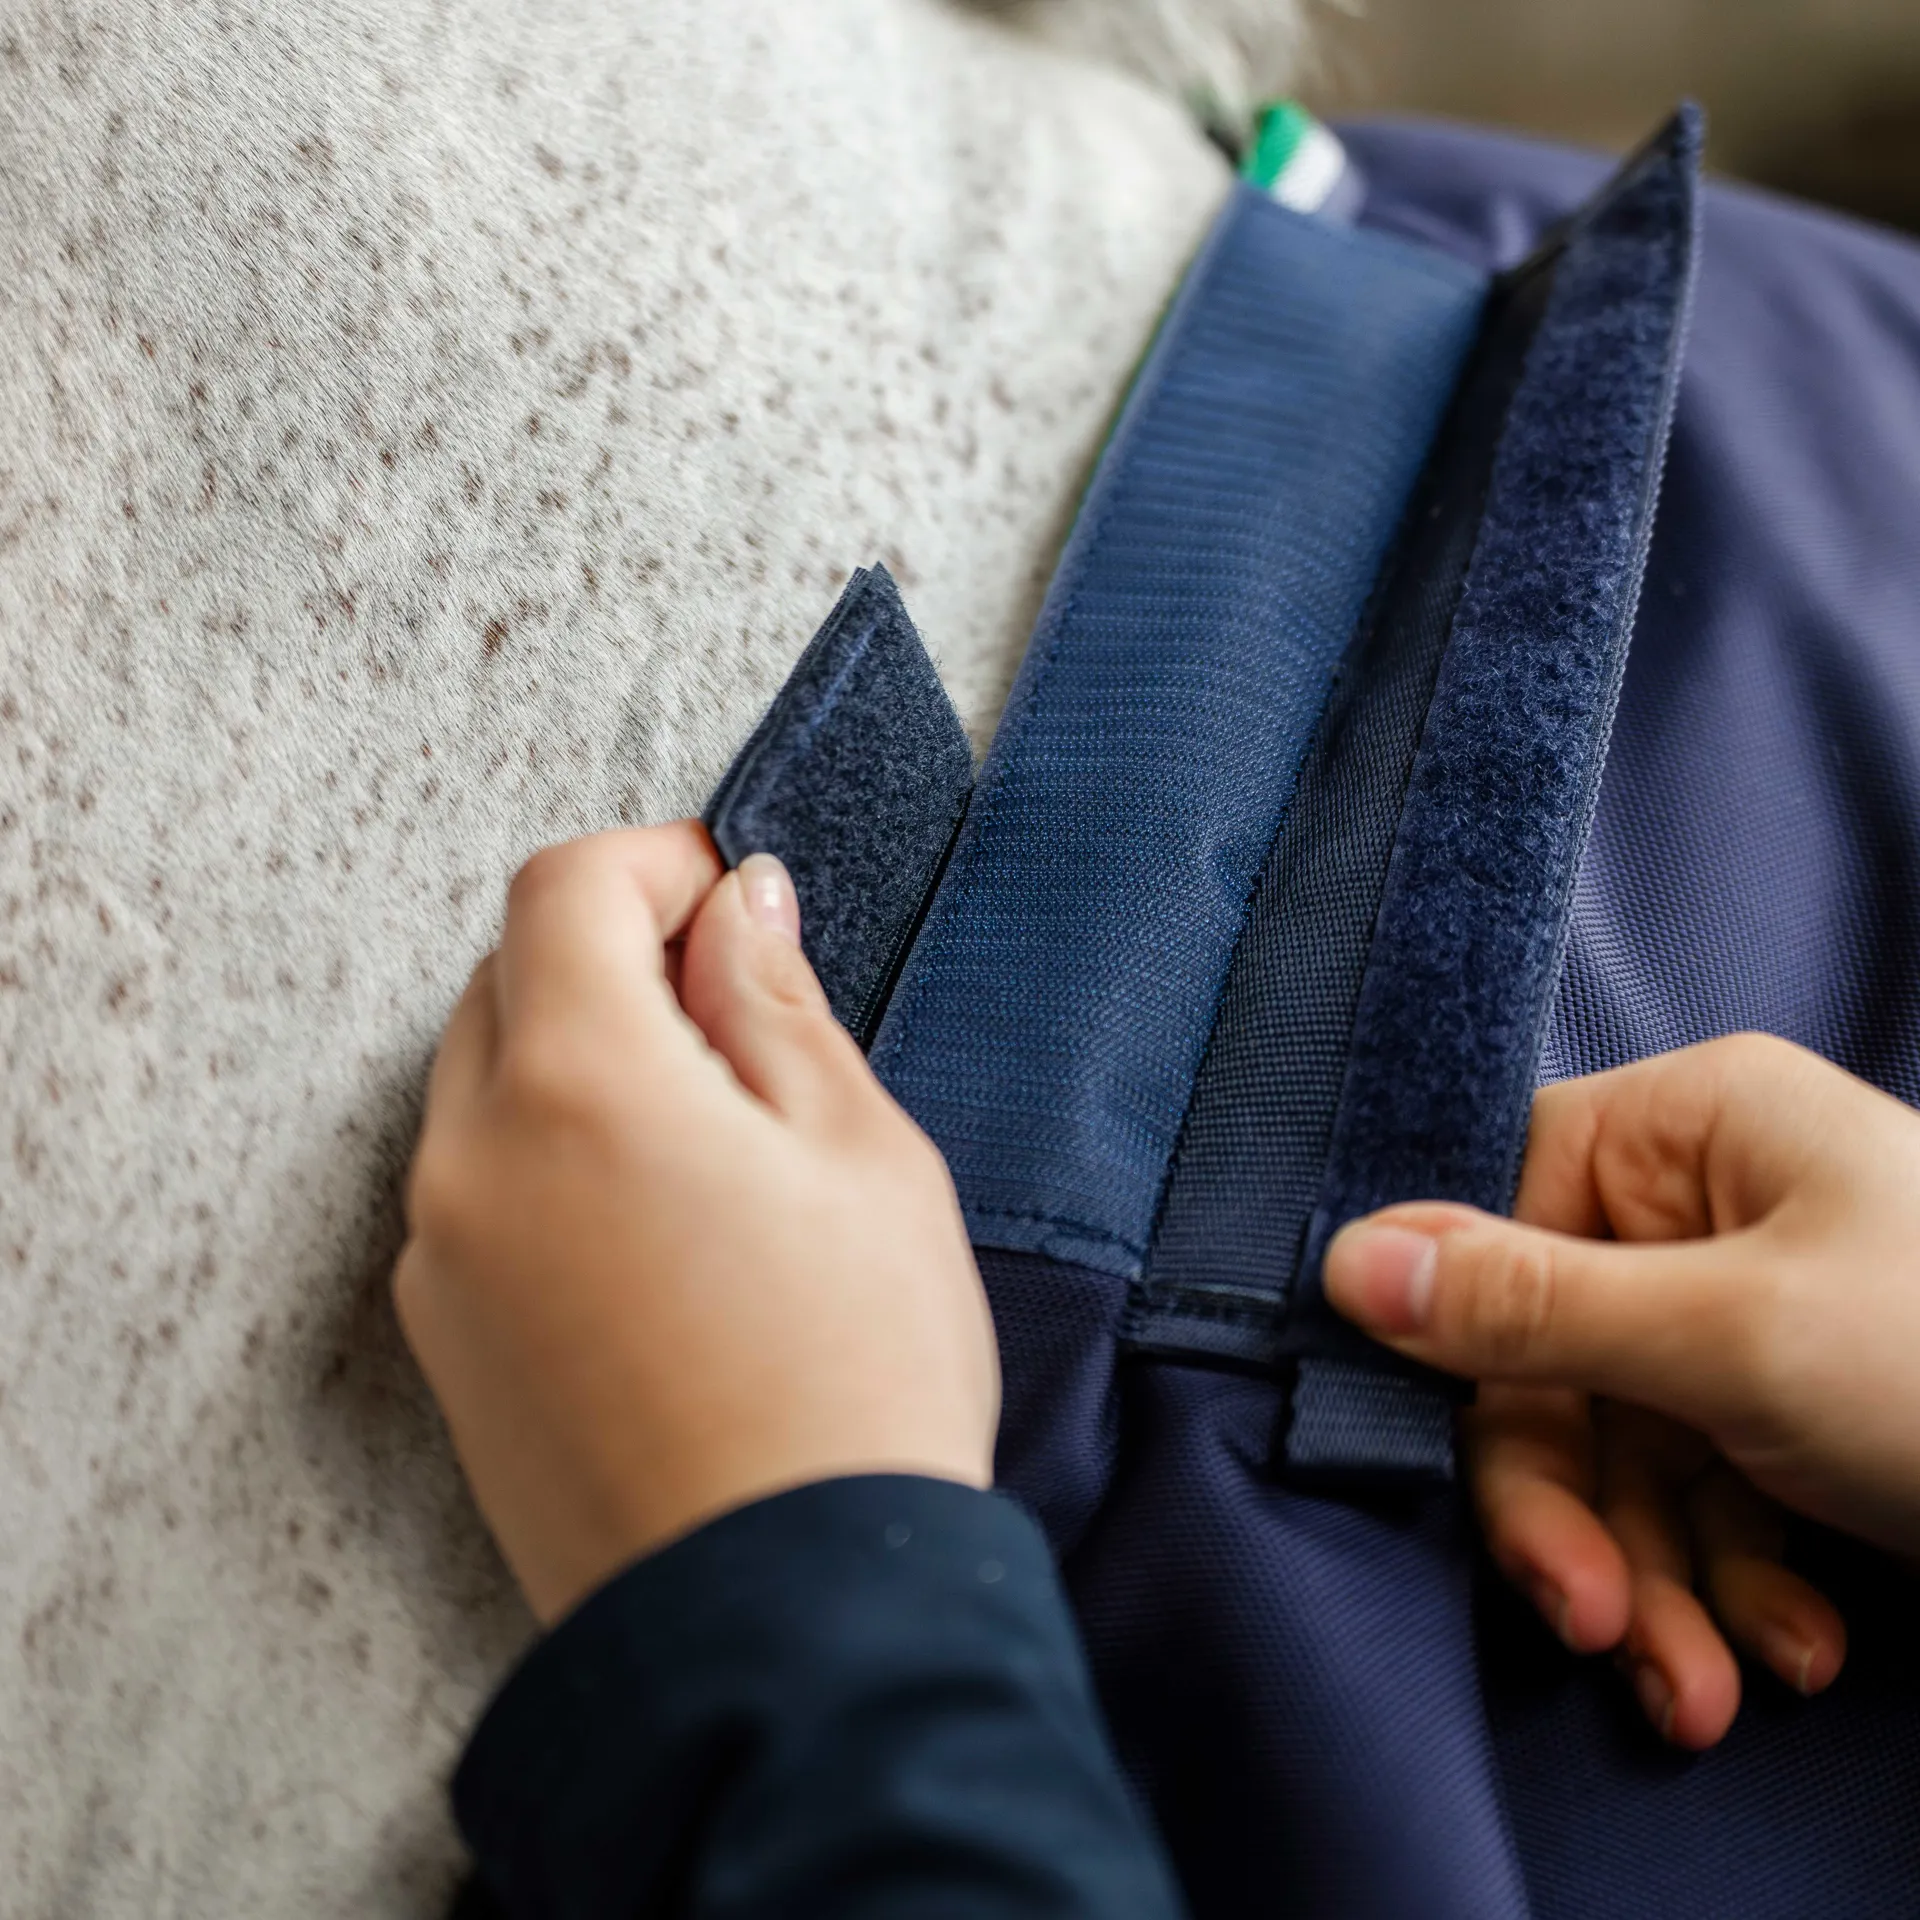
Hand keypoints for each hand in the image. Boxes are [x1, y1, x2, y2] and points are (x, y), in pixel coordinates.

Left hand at [393, 824, 998, 1624]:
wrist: (788, 1625)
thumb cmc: (855, 1381)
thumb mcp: (860, 1154)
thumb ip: (774, 1003)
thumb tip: (736, 905)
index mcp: (575, 1084)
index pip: (563, 889)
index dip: (656, 864)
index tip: (732, 898)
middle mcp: (469, 1161)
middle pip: (511, 978)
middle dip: (617, 955)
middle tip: (740, 1012)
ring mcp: (440, 1264)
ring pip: (487, 1086)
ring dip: (583, 1058)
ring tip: (715, 1138)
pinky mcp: (444, 1350)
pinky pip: (478, 1193)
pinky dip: (551, 1158)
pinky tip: (661, 1231)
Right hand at [1324, 1034, 1919, 1748]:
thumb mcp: (1737, 1341)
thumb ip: (1530, 1308)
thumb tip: (1345, 1260)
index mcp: (1689, 1134)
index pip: (1503, 1220)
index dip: (1475, 1354)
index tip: (1473, 1472)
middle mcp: (1706, 1211)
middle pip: (1557, 1364)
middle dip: (1582, 1519)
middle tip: (1597, 1624)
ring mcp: (1750, 1320)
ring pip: (1627, 1457)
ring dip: (1659, 1588)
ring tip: (1708, 1691)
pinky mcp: (1791, 1419)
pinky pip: (1706, 1502)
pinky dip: (1733, 1592)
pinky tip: (1793, 1652)